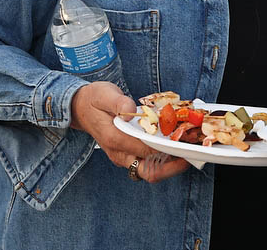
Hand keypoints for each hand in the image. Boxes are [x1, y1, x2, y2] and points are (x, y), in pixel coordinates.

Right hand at [70, 82, 189, 182]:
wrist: (79, 107)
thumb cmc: (93, 99)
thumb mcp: (104, 94)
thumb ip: (118, 102)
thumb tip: (131, 111)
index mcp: (113, 139)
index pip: (143, 150)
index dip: (163, 148)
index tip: (180, 142)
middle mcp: (118, 153)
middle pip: (147, 172)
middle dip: (170, 167)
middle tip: (187, 155)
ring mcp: (123, 156)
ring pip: (149, 171)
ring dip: (168, 164)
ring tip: (184, 150)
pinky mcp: (127, 154)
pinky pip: (147, 164)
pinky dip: (162, 159)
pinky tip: (173, 147)